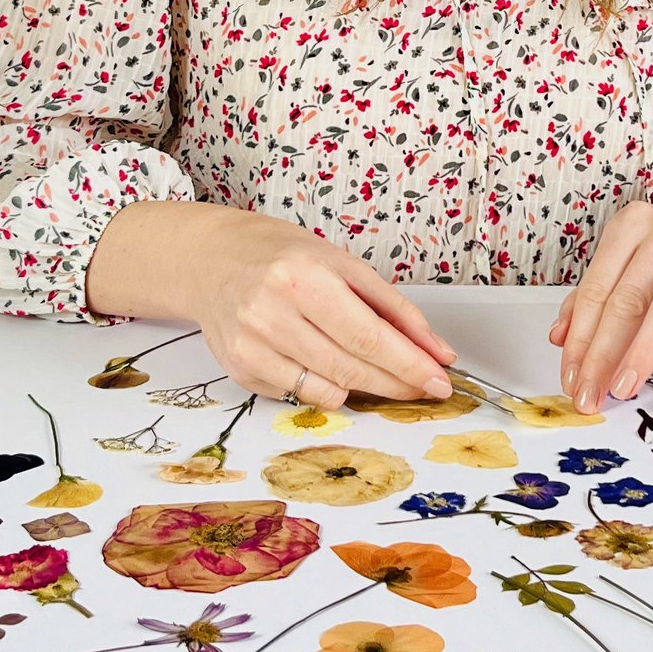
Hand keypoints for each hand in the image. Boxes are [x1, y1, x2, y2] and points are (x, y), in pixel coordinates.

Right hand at [96, 201, 455, 406]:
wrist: (212, 260)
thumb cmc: (284, 256)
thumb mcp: (343, 265)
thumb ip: (392, 307)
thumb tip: (436, 350)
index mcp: (304, 276)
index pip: (368, 335)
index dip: (410, 364)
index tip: (439, 379)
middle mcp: (273, 312)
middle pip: (351, 367)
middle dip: (398, 383)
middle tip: (426, 387)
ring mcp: (252, 345)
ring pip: (328, 390)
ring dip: (366, 390)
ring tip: (382, 376)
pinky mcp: (240, 370)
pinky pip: (300, 395)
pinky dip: (326, 389)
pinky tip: (329, 366)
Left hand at [548, 204, 652, 412]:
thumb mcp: (629, 269)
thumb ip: (593, 298)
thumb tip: (559, 337)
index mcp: (631, 226)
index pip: (597, 288)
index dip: (580, 338)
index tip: (573, 377)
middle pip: (628, 298)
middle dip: (604, 353)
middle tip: (593, 393)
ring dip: (642, 350)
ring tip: (626, 385)